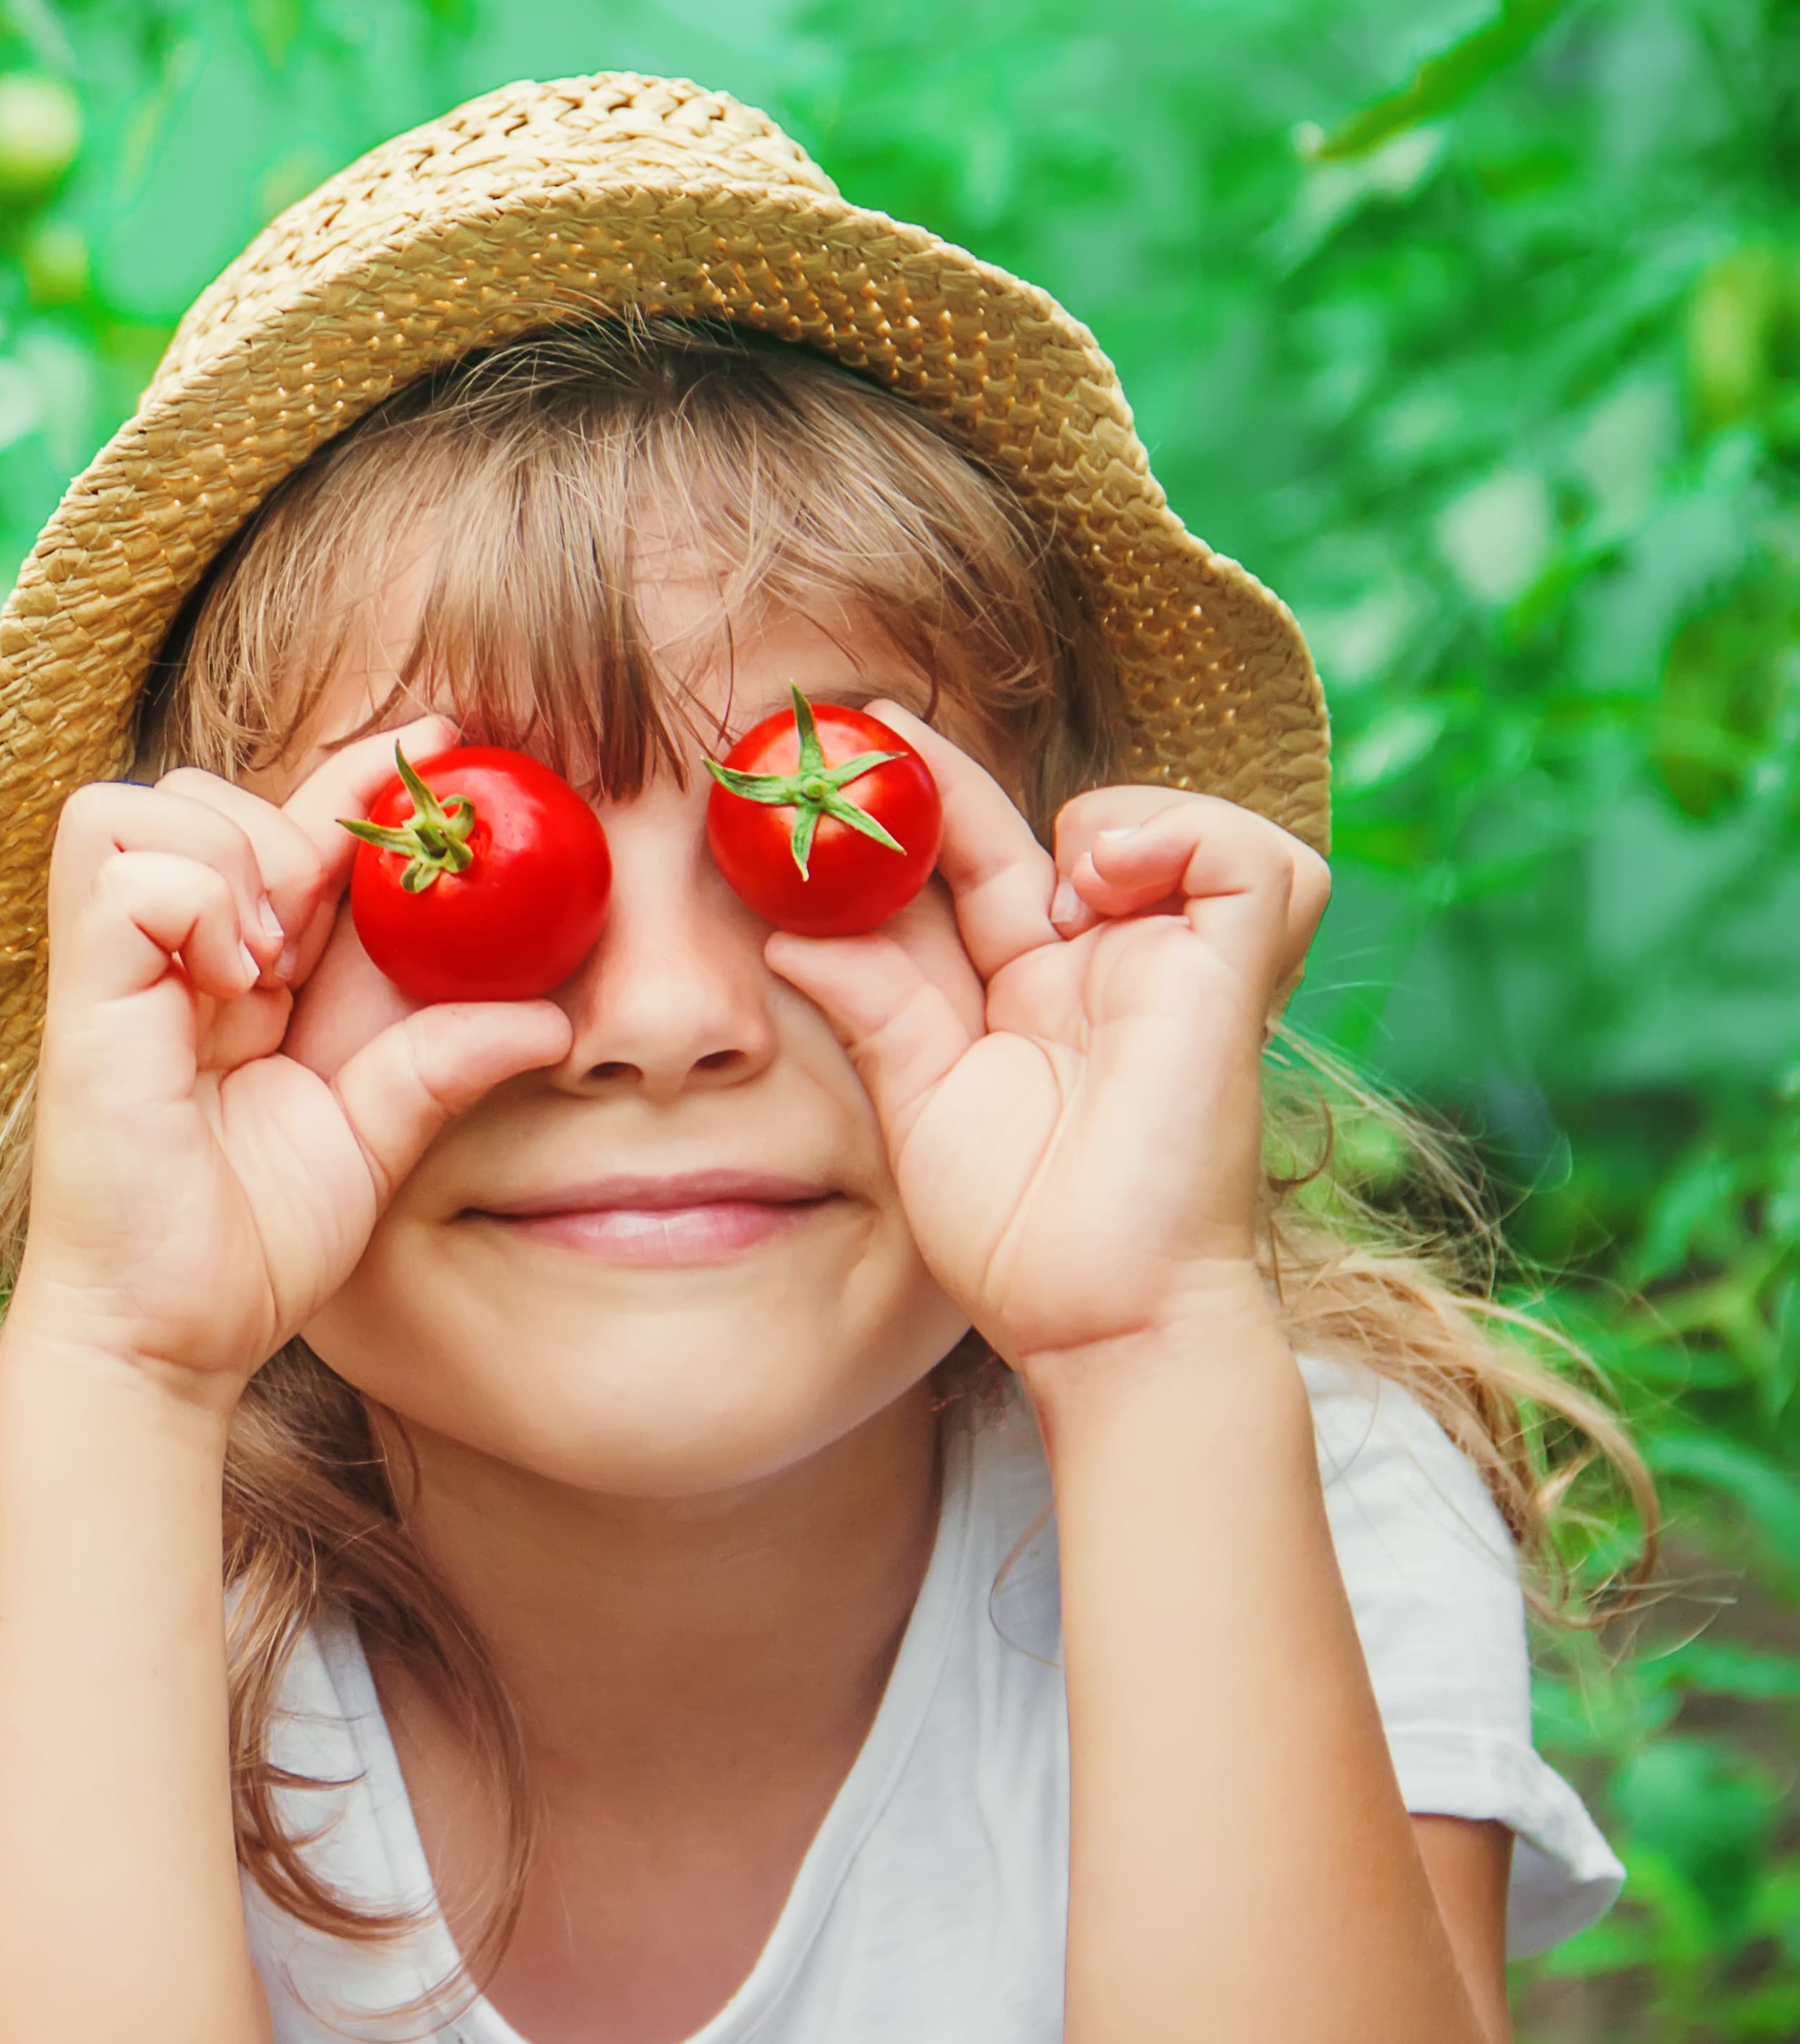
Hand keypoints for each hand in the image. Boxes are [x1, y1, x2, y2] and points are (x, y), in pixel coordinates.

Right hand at [19, 721, 576, 1393]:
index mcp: (236, 972)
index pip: (294, 824)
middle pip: (202, 786)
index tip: (446, 739)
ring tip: (262, 964)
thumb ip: (441, 1067)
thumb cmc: (246, 1250)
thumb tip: (551, 1021)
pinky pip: (121, 866)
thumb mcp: (371, 1142)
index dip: (361, 773)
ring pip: (143, 801)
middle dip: (282, 831)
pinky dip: (187, 900)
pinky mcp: (84, 994)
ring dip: (226, 859)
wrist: (165, 1336)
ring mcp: (117, 967)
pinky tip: (225, 980)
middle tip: (308, 948)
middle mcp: (170, 954)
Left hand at [761, 708, 1330, 1366]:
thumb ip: (874, 1007)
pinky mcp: (1233, 978)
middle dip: (962, 774)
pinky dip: (1182, 837)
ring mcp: (1171, 969)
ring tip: (1053, 877)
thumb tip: (791, 933)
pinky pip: (1252, 857)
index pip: (975, 867)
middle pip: (1047, 828)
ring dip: (1106, 817)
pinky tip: (1103, 883)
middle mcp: (1102, 969)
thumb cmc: (1018, 1240)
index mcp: (1028, 995)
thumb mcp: (921, 1103)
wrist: (1100, 1319)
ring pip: (1176, 823)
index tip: (855, 743)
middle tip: (877, 724)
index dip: (924, 804)